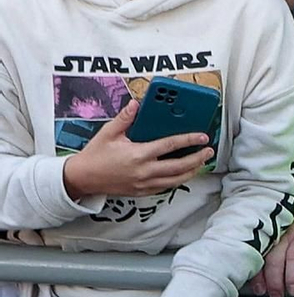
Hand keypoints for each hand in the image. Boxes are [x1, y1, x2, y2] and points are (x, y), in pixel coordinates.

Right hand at [60, 99, 212, 200]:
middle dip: (197, 158)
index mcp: (138, 154)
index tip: (202, 137)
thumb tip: (136, 104)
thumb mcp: (108, 133)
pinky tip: (184, 174)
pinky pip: (166, 187)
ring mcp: (145, 184)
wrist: (82, 178)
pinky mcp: (143, 192)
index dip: (189, 140)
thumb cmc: (95, 155)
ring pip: (176, 180)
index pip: (170, 145)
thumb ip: (124, 118)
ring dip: (192, 171)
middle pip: (180, 166)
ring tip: (201, 163)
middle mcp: (144, 171)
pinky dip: (178, 180)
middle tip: (209, 151)